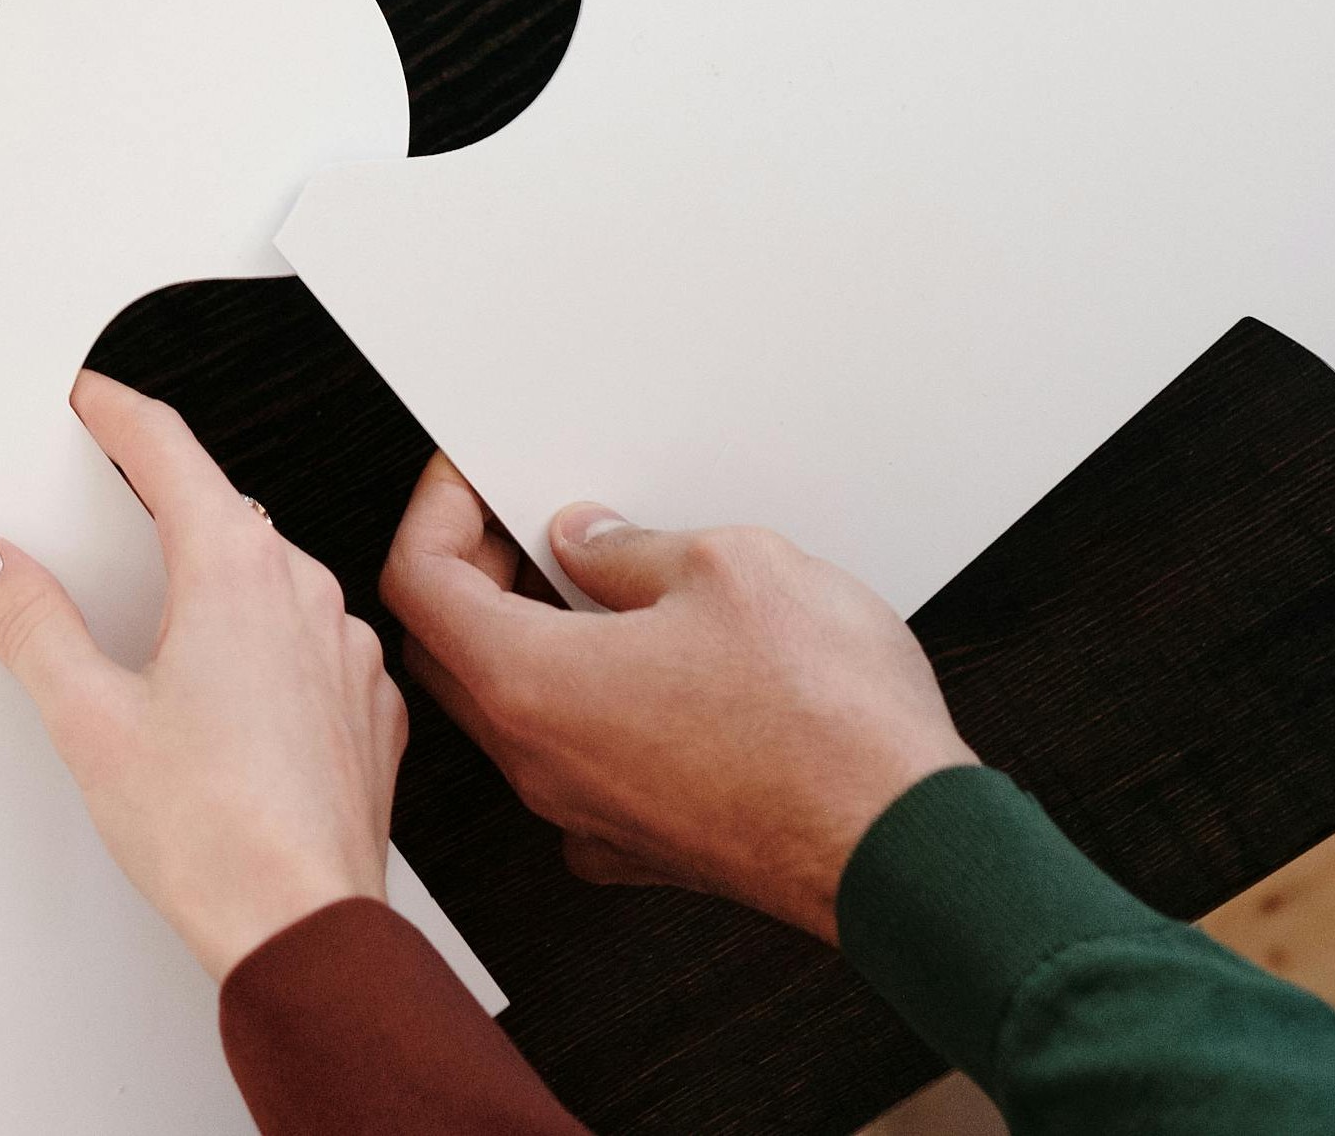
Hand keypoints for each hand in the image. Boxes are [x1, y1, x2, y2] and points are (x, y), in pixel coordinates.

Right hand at [0, 374, 405, 976]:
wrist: (307, 938)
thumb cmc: (217, 838)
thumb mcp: (87, 719)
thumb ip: (30, 624)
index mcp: (234, 568)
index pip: (165, 444)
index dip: (114, 409)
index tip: (88, 397)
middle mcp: (302, 591)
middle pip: (218, 506)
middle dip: (156, 502)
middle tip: (102, 512)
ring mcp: (344, 650)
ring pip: (267, 574)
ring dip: (213, 577)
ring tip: (158, 628)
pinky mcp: (364, 708)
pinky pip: (308, 640)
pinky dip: (262, 642)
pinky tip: (224, 698)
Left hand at [383, 455, 972, 936]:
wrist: (917, 858)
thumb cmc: (830, 725)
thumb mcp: (727, 565)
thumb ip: (629, 547)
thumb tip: (588, 544)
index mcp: (532, 686)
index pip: (417, 583)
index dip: (436, 510)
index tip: (473, 478)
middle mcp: (544, 765)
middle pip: (448, 653)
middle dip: (472, 572)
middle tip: (526, 523)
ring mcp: (594, 819)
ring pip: (514, 715)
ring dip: (532, 639)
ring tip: (596, 581)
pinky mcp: (651, 850)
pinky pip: (580, 767)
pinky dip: (588, 707)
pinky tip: (648, 665)